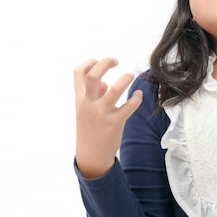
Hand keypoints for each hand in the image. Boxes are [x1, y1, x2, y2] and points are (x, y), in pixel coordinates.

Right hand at [74, 58, 142, 177]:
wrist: (91, 155)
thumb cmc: (89, 130)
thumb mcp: (84, 111)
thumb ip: (93, 96)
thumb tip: (104, 84)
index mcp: (80, 99)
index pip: (78, 73)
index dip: (90, 62)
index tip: (101, 60)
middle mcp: (88, 104)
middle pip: (94, 76)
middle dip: (105, 63)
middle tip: (116, 60)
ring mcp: (101, 114)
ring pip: (114, 90)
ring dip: (125, 79)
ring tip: (130, 75)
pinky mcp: (114, 123)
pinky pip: (128, 107)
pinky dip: (136, 98)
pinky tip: (138, 95)